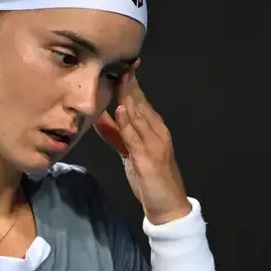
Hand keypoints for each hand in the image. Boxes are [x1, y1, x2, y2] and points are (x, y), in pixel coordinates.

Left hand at [93, 63, 191, 224]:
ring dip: (129, 97)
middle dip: (130, 84)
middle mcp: (157, 134)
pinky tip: (121, 110)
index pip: (141, 102)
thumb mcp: (130, 154)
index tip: (123, 65)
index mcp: (154, 130)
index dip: (131, 84)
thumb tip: (101, 116)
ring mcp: (154, 146)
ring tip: (120, 77)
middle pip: (141, 104)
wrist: (168, 207)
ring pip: (139, 116)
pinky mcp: (149, 161)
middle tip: (120, 63)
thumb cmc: (150, 181)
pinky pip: (136, 139)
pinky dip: (128, 124)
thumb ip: (117, 135)